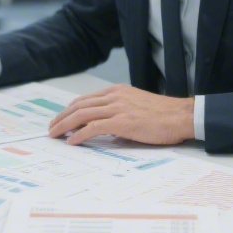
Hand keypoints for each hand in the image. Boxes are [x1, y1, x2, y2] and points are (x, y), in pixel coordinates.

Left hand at [47, 84, 193, 145]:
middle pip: (79, 105)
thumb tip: (104, 127)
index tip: (60, 119)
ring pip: (82, 114)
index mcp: (117, 91)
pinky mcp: (122, 121)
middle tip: (51, 128)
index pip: (85, 99)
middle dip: (61, 117)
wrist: (181, 116)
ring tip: (54, 135)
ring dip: (64, 125)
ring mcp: (118, 107)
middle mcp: (115, 96)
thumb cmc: (164, 115)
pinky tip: (71, 141)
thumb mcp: (136, 107)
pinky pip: (94, 127)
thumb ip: (119, 112)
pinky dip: (79, 134)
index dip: (69, 110)